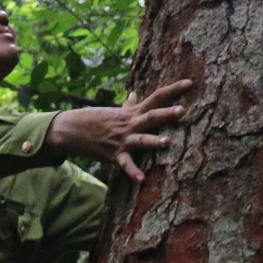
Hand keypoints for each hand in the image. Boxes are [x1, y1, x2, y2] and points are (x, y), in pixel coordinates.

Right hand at [48, 78, 193, 181]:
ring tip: (167, 141)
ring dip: (153, 141)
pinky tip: (142, 179)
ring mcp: (123, 139)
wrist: (71, 129)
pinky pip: (126, 164)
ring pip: (141, 139)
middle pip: (151, 116)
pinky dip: (133, 172)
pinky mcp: (114, 155)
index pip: (157, 97)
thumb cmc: (96, 120)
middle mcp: (130, 124)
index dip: (174, 90)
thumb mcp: (115, 111)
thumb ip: (129, 105)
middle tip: (183, 110)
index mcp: (133, 112)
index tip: (190, 83)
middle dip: (166, 114)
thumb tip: (135, 93)